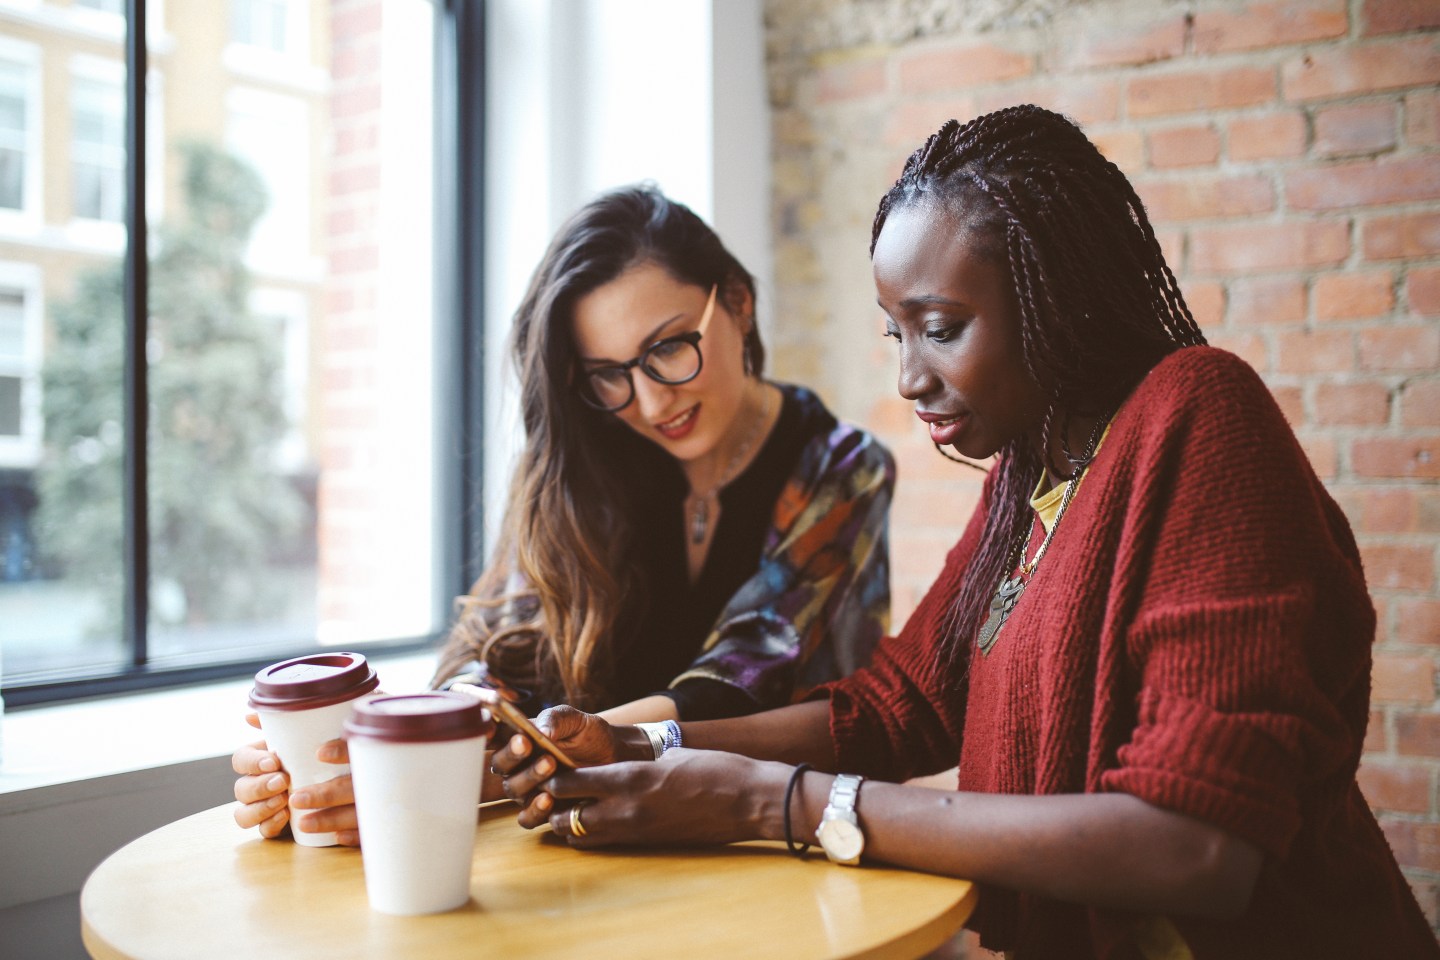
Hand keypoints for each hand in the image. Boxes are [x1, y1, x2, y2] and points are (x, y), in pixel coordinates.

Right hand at [230, 712, 360, 845]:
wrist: (350, 777)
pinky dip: (270, 825)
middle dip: (259, 786)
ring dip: (260, 809)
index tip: (275, 761)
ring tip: (283, 802)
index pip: (240, 759)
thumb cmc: (326, 747)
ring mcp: (265, 806)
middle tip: (283, 782)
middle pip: (240, 789)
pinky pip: (263, 831)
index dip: (252, 762)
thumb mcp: (312, 731)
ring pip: (243, 814)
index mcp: (261, 758)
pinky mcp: (278, 825)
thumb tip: (250, 714)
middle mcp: (258, 783)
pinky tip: (285, 818)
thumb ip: (284, 722)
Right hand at [490, 705, 631, 824]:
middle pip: (499, 764)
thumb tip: (541, 730)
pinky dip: (534, 810)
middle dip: (510, 754)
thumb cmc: (590, 736)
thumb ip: (558, 718)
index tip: (489, 726)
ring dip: (528, 777)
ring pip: (513, 788)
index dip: (484, 731)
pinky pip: (527, 818)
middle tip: (526, 743)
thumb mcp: (577, 720)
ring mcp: (527, 789)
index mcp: (519, 738)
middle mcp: (517, 765)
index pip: (492, 735)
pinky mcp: (542, 810)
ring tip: (550, 763)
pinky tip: (548, 799)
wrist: (614, 759)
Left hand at [541, 750, 789, 847]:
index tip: (551, 770)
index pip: (571, 783)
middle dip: (556, 808)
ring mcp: (637, 831)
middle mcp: (626, 808)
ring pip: (584, 838)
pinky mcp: (649, 845)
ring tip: (577, 809)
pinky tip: (603, 820)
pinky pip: (608, 844)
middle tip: (557, 795)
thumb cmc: (715, 768)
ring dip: (574, 826)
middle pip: (568, 819)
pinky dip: (596, 835)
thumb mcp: (669, 754)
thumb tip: (613, 767)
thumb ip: (636, 762)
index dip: (555, 778)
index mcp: (630, 777)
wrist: (748, 800)